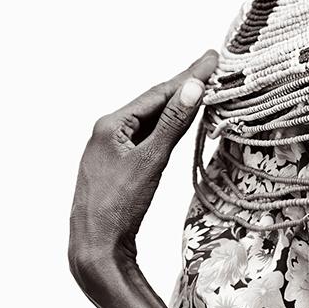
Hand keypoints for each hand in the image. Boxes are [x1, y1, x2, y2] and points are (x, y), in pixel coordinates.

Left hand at [68, 50, 218, 292]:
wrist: (95, 249)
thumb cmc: (118, 206)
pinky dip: (166, 128)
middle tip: (211, 67)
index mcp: (110, 125)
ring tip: (201, 89)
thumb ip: (172, 123)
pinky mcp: (117, 168)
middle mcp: (106, 133)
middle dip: (183, 86)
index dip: (188, 76)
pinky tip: (178, 125)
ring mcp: (110, 151)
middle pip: (153, 104)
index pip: (157, 93)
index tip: (212, 58)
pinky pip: (146, 139)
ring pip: (150, 122)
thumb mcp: (151, 160)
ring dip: (176, 107)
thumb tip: (193, 86)